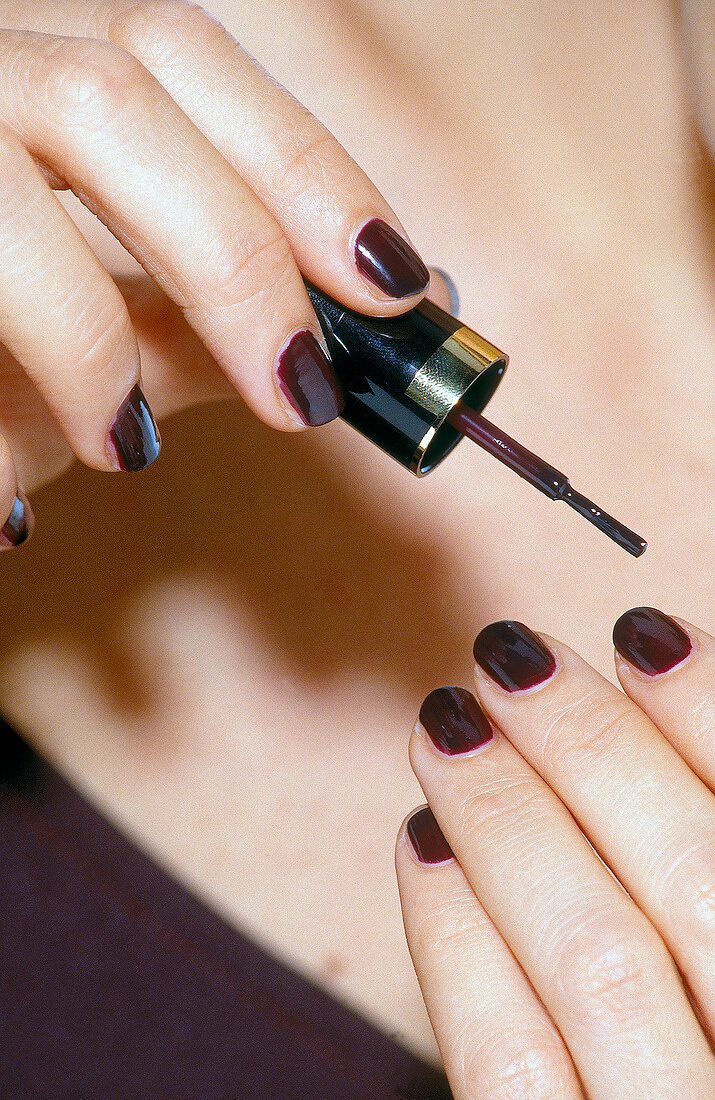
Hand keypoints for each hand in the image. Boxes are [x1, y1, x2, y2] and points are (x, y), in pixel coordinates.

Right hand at [0, 0, 429, 546]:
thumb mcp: (96, 329)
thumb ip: (212, 320)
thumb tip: (371, 329)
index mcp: (37, 79)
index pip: (184, 58)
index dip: (301, 162)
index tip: (397, 282)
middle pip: (114, 95)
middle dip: (233, 251)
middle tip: (303, 393)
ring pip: (0, 202)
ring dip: (89, 337)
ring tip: (119, 450)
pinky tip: (1, 505)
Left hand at [396, 606, 714, 1097]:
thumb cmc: (700, 1025)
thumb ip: (702, 863)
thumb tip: (666, 694)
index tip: (640, 632)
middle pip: (694, 882)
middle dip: (593, 749)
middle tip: (508, 657)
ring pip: (595, 957)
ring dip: (511, 816)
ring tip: (445, 723)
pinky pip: (504, 1062)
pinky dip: (456, 939)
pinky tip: (421, 842)